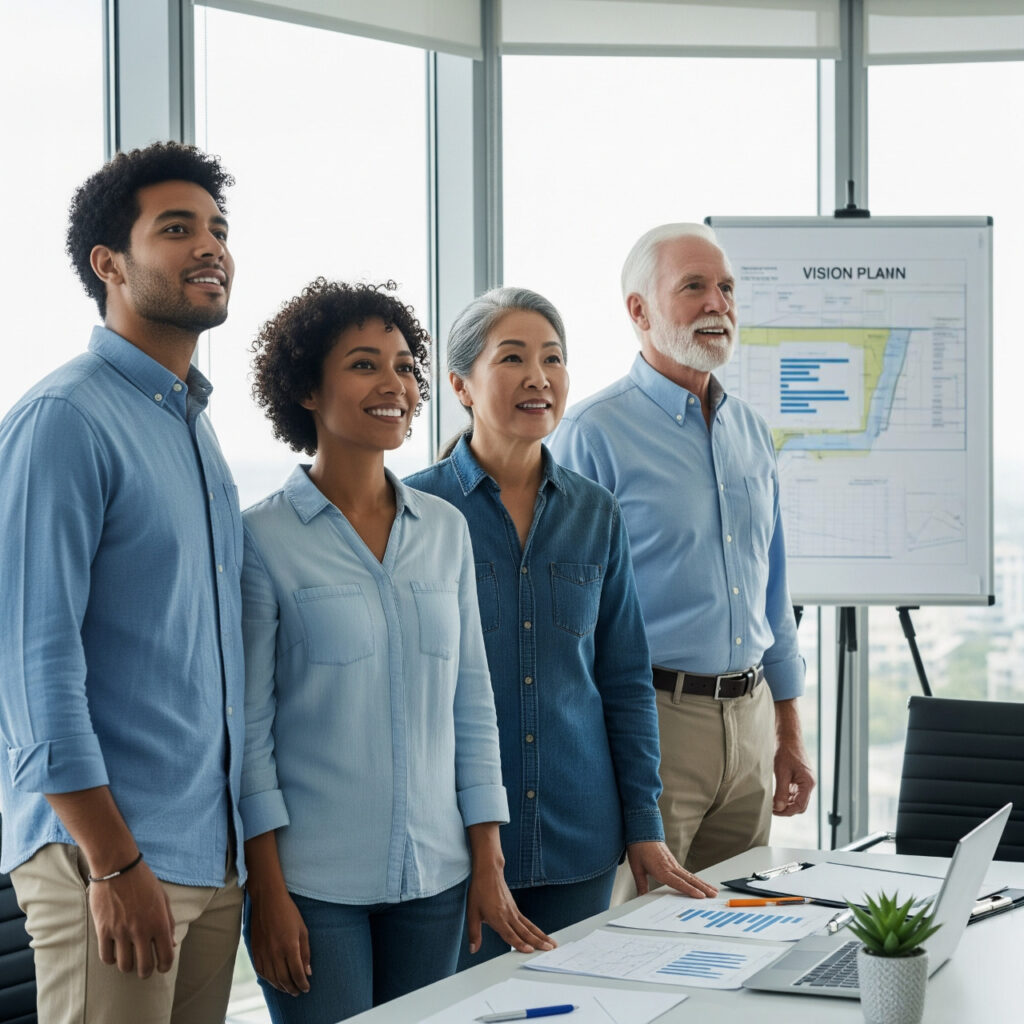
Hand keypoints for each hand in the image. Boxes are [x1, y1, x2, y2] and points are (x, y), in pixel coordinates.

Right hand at [88, 859, 175, 977]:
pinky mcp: (103, 930)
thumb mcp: (162, 898)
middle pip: (144, 967)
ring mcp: (121, 931)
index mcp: (159, 922)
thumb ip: (169, 922)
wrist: (118, 867)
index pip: (166, 956)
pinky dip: (111, 959)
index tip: (162, 967)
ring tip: (129, 959)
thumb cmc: (143, 881)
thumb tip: (171, 944)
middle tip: (144, 968)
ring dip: (128, 966)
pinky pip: (106, 957)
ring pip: (124, 965)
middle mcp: (141, 930)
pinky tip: (115, 951)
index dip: (165, 966)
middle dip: (146, 972)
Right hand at [247, 887, 311, 995]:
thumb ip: (305, 952)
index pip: (297, 973)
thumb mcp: (302, 930)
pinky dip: (269, 979)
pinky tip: (274, 980)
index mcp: (289, 947)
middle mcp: (275, 953)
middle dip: (293, 988)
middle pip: (284, 979)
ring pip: (272, 978)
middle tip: (298, 991)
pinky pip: (261, 972)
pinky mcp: (255, 951)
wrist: (267, 900)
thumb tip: (308, 972)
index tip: (307, 988)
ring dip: (281, 987)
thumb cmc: (288, 912)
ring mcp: (263, 953)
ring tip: (288, 989)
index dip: (303, 983)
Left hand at [465, 865, 554, 955]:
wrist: (489, 871)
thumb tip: (473, 949)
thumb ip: (474, 933)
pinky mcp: (515, 908)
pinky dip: (535, 929)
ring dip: (541, 936)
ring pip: (529, 927)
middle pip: (525, 931)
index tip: (530, 951)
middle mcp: (508, 915)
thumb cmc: (479, 890)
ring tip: (552, 944)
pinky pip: (527, 921)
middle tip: (549, 949)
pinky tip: (541, 935)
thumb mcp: (472, 912)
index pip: (510, 934)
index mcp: (498, 917)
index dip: (520, 944)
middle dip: (538, 942)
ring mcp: (514, 911)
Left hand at [625, 841, 717, 897]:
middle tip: (714, 895)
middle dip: (703, 888)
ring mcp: (674, 864)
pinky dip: (696, 879)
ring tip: (713, 891)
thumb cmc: (639, 848)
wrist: (642, 831)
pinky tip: (700, 883)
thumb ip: (641, 884)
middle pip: (689, 879)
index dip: (689, 890)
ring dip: (703, 884)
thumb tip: (641, 898)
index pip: (678, 882)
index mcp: (661, 869)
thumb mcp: (636, 867)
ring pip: (691, 876)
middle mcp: (670, 866)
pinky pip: (687, 873)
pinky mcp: (674, 862)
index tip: (700, 896)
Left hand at [772, 735, 814, 815]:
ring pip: (797, 800)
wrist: (788, 737)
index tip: (773, 811)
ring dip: (786, 804)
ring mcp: (805, 782)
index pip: (800, 805)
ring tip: (772, 804)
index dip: (786, 811)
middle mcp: (809, 784)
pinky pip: (795, 793)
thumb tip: (779, 808)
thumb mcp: (781, 772)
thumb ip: (781, 791)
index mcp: (808, 783)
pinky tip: (776, 796)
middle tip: (772, 809)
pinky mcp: (800, 779)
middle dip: (787, 809)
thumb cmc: (785, 752)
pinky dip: (786, 797)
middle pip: (800, 805)